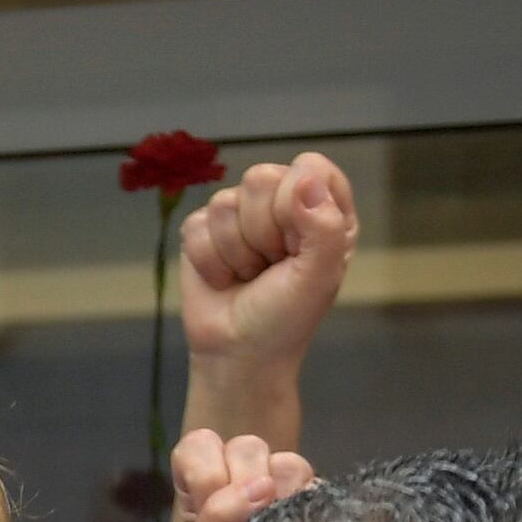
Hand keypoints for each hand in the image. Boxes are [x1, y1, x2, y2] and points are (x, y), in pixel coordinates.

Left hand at [172, 428, 318, 521]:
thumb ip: (215, 518)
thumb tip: (261, 488)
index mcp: (203, 480)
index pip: (199, 444)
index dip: (204, 470)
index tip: (207, 502)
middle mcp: (241, 472)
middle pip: (246, 447)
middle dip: (243, 486)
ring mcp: (279, 480)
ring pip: (284, 462)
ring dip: (277, 497)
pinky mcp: (310, 494)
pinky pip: (312, 482)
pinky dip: (300, 504)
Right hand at [178, 154, 356, 377]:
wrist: (237, 354)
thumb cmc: (286, 319)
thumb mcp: (321, 277)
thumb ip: (324, 225)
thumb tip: (303, 180)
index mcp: (323, 208)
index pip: (310, 167)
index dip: (297, 201)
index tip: (297, 243)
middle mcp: (282, 204)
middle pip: (261, 178)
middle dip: (262, 232)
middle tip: (272, 265)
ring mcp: (239, 214)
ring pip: (225, 202)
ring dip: (236, 252)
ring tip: (249, 275)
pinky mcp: (203, 230)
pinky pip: (197, 225)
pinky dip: (210, 261)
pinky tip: (224, 279)